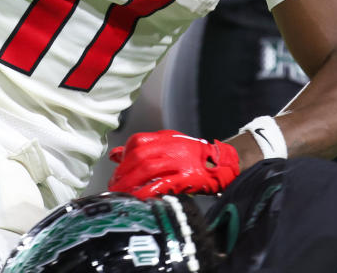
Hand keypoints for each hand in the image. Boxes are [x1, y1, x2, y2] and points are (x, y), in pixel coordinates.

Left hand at [107, 130, 239, 197]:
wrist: (222, 163)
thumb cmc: (193, 156)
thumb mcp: (168, 144)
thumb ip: (142, 148)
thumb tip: (115, 154)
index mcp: (165, 138)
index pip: (137, 141)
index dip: (124, 155)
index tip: (117, 170)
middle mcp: (171, 147)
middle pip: (139, 157)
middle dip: (123, 172)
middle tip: (114, 186)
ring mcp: (178, 162)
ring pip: (147, 170)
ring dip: (130, 183)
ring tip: (120, 194)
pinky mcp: (186, 178)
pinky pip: (161, 184)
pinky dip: (146, 192)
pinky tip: (137, 199)